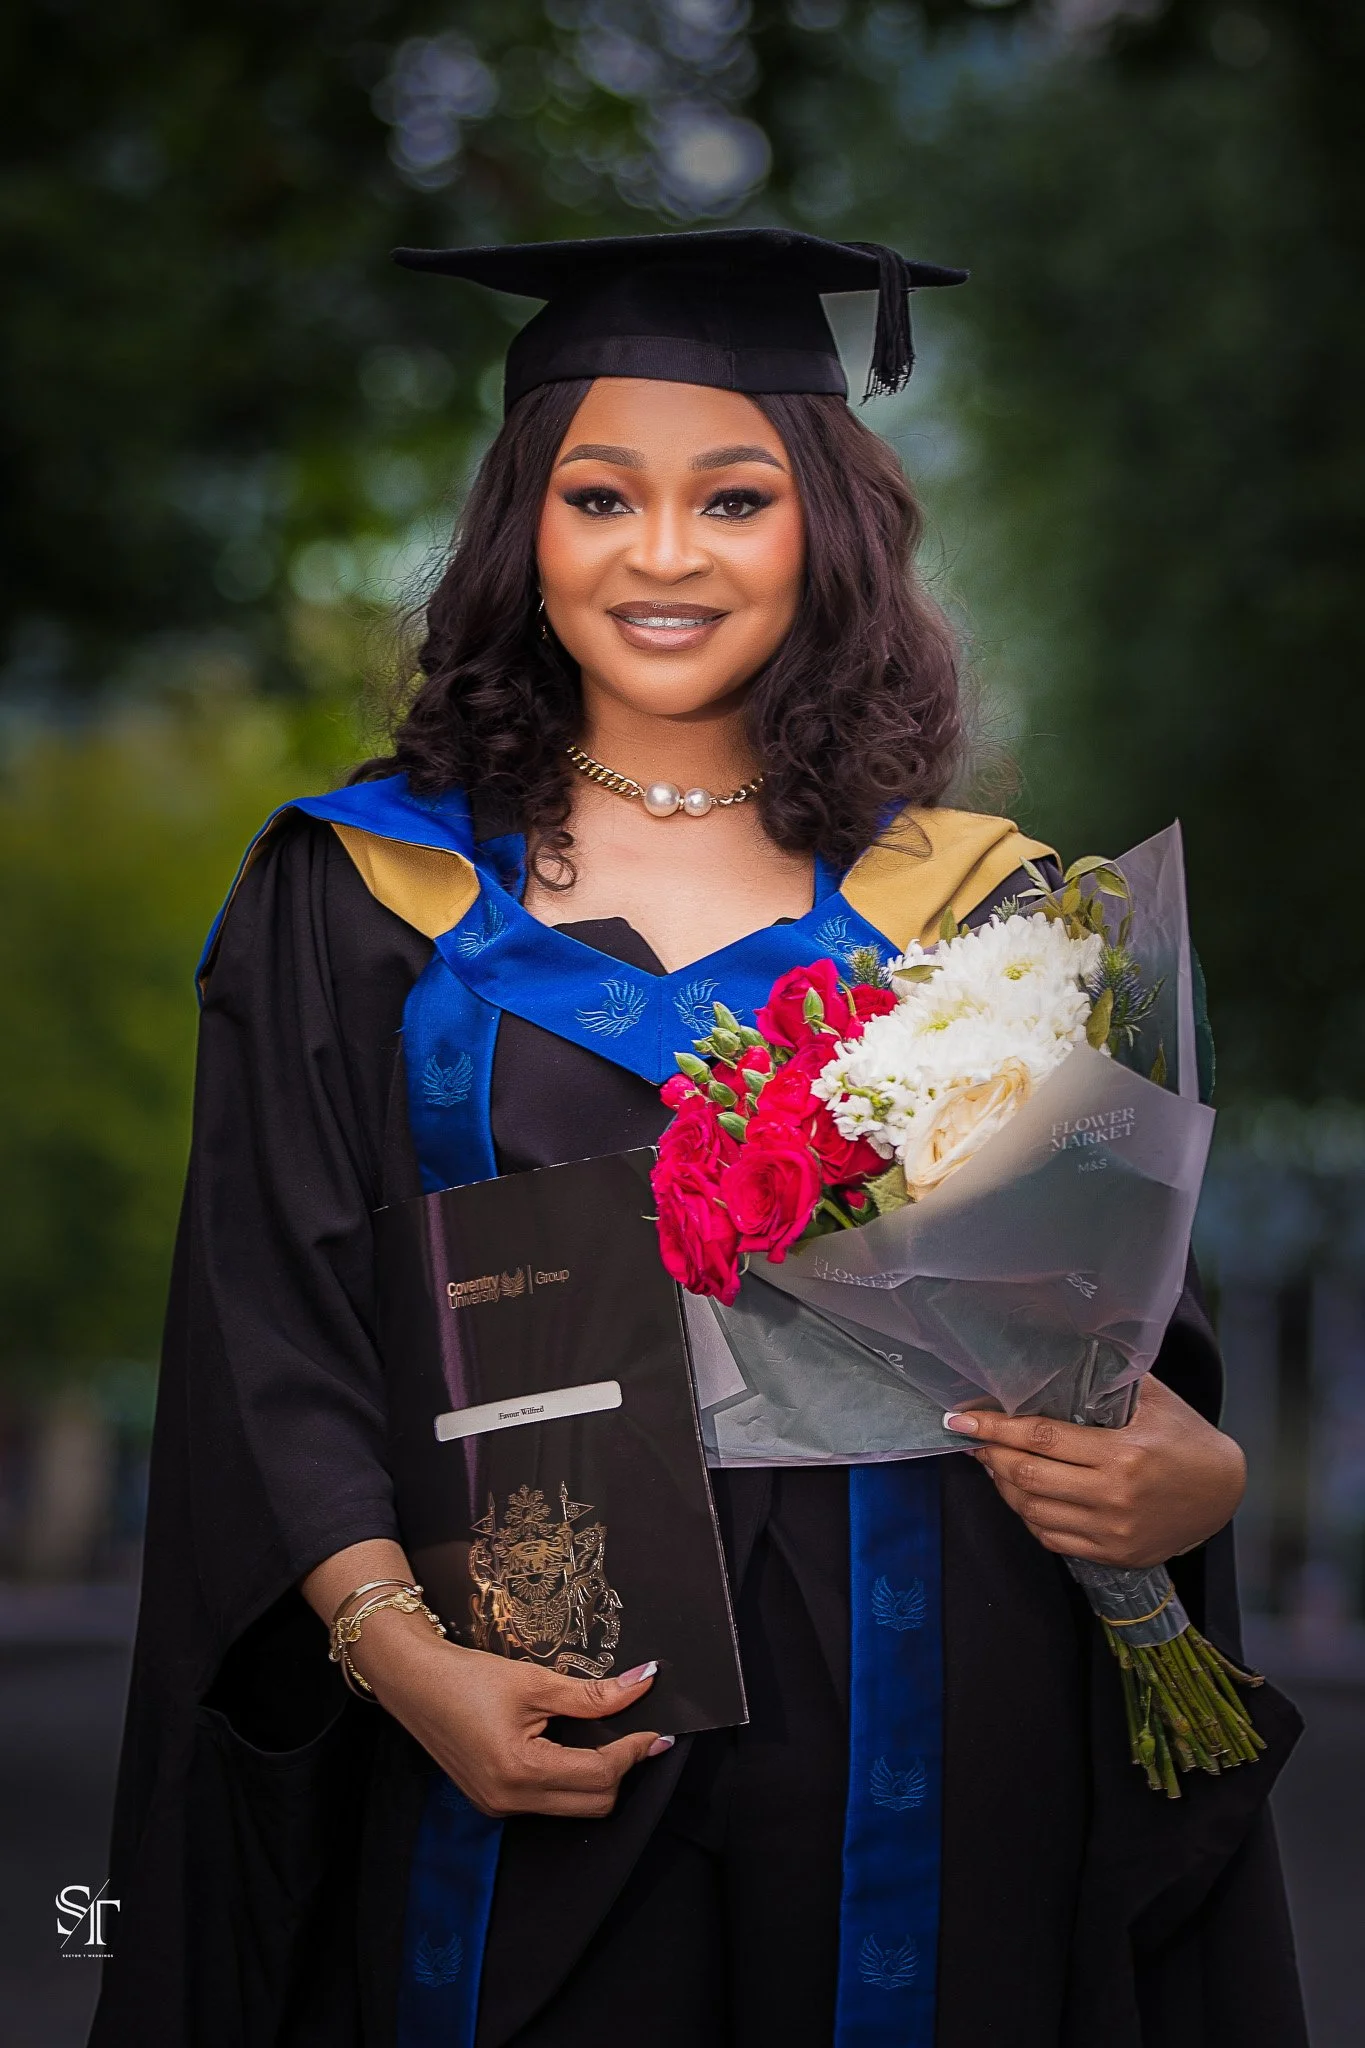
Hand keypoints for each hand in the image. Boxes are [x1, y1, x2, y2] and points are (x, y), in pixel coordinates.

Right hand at [354, 1605, 670, 1818]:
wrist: (412, 1680)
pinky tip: (570, 1747)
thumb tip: (642, 1684)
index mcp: (520, 1771)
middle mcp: (510, 1800)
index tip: (656, 1732)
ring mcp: (498, 1806)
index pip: (599, 1775)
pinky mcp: (492, 1801)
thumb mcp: (533, 1681)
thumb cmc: (465, 1676)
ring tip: (604, 1737)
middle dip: (620, 1770)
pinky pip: (547, 1802)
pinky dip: (569, 1779)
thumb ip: (592, 1694)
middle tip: (634, 1733)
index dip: (633, 1752)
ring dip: (596, 1777)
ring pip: (572, 1807)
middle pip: (593, 1803)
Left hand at [944, 1374, 1246, 1568]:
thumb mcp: (1152, 1398)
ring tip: (992, 1462)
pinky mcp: (1113, 1554)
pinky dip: (1027, 1514)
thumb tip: (1053, 1355)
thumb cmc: (1184, 1436)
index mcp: (1122, 1452)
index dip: (994, 1428)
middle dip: (990, 1455)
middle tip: (972, 1438)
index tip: (960, 1419)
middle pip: (1028, 1477)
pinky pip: (1052, 1537)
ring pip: (1033, 1511)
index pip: (1041, 1438)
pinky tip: (1020, 1492)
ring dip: (1002, 1485)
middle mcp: (1114, 1495)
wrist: (1223, 1492)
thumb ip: (1105, 1379)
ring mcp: (1112, 1531)